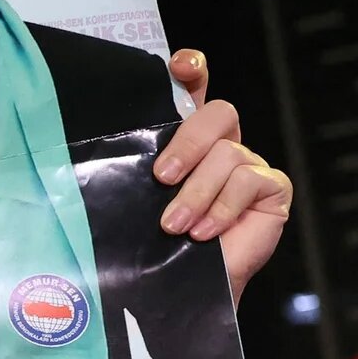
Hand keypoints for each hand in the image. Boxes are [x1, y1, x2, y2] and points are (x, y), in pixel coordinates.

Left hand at [153, 50, 291, 304]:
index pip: (194, 88)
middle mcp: (220, 145)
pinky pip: (250, 180)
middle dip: (189, 142)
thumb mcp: (136, 200)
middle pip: (218, 113)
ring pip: (228, 153)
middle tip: (161, 178)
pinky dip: (223, 207)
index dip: (191, 70)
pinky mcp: (271, 188)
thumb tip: (87, 153)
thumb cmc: (155, 246)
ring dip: (197, 193)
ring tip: (174, 226)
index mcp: (184, 138)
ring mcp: (249, 165)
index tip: (180, 68)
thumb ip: (128, 169)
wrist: (182, 290)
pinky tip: (204, 232)